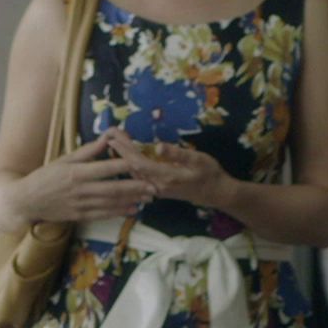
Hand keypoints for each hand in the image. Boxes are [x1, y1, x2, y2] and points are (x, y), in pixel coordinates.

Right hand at [11, 130, 155, 224]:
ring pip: (111, 203)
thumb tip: (106, 138)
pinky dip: (119, 212)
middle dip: (135, 187)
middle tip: (154, 185)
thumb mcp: (63, 159)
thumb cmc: (45, 176)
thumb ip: (87, 151)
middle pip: (113, 188)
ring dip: (131, 200)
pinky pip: (103, 214)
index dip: (124, 166)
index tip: (141, 163)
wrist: (26, 201)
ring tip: (148, 197)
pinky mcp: (79, 216)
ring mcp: (80, 205)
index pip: (105, 168)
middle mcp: (80, 189)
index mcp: (76, 172)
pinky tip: (133, 209)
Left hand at [105, 131, 229, 209]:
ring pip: (135, 172)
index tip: (113, 137)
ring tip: (115, 141)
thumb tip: (157, 146)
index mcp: (165, 177)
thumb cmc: (210, 174)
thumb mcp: (198, 160)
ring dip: (124, 156)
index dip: (125, 150)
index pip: (138, 163)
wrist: (217, 194)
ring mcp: (157, 188)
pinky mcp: (159, 188)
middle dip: (120, 150)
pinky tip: (127, 156)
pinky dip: (132, 164)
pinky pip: (140, 176)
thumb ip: (177, 154)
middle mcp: (157, 185)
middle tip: (110, 134)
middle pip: (133, 167)